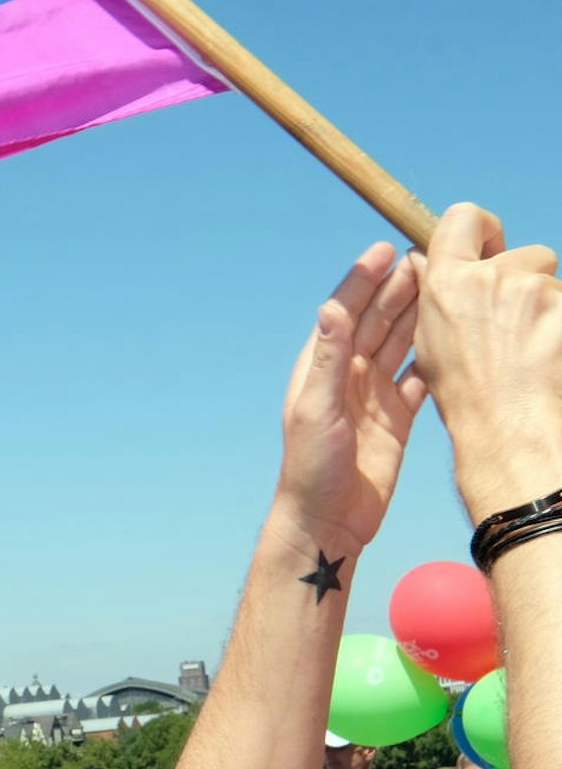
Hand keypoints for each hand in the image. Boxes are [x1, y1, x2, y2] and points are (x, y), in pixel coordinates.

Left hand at [273, 242, 428, 555]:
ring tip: (446, 282)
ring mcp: (374, 396)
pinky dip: (435, 357)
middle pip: (377, 321)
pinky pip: (420, 379)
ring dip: (420, 315)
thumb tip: (331, 307)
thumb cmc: (311, 469)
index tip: (384, 247)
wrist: (328, 521)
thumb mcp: (317, 410)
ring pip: (401, 344)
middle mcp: (347, 377)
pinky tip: (456, 335)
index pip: (344, 313)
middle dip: (400, 288)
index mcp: (322, 369)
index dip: (362, 280)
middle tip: (428, 254)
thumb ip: (328, 359)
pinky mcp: (397, 418)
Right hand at [412, 203, 561, 512]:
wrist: (512, 428)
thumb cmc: (469, 393)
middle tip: (511, 327)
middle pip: (524, 255)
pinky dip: (561, 327)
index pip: (464, 217)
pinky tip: (550, 356)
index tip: (490, 251)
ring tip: (531, 353)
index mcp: (446, 283)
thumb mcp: (433, 339)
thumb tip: (428, 258)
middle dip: (525, 282)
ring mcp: (533, 291)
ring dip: (547, 310)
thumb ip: (437, 292)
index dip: (482, 230)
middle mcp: (489, 278)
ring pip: (551, 286)